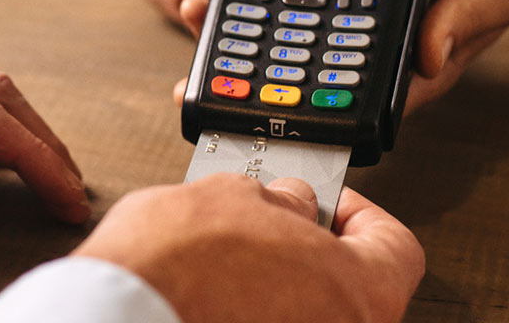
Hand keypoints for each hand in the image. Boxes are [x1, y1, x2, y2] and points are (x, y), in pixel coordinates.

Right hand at [73, 174, 423, 321]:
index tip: (325, 202)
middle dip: (310, 250)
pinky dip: (249, 313)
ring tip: (229, 260)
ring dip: (276, 286)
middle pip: (349, 287)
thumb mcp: (232, 198)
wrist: (113, 320)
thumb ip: (278, 200)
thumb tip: (286, 202)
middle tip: (272, 225)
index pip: (395, 248)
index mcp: (363, 295)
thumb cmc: (173, 271)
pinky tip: (213, 293)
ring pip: (306, 314)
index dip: (360, 214)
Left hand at [141, 0, 508, 112]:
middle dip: (227, 42)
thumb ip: (468, 21)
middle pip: (279, 61)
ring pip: (270, 26)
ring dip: (224, 9)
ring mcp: (341, 24)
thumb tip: (428, 59)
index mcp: (394, 70)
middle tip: (190, 6)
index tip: (231, 80)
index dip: (274, 98)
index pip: (329, 97)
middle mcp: (357, 53)